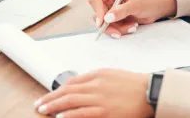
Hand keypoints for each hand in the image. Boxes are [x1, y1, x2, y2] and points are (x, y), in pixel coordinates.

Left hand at [34, 69, 153, 117]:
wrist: (150, 92)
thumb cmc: (134, 84)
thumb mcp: (111, 75)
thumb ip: (94, 79)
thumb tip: (77, 85)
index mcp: (97, 75)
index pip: (71, 82)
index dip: (57, 90)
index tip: (48, 95)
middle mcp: (96, 85)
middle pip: (67, 91)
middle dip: (50, 98)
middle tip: (39, 104)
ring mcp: (100, 100)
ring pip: (71, 102)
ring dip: (54, 106)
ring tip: (44, 110)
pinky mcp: (106, 113)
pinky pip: (83, 113)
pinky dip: (70, 115)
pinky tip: (60, 117)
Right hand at [89, 0, 176, 38]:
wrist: (158, 8)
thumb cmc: (148, 0)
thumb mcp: (136, 5)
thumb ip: (121, 11)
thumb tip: (107, 18)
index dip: (97, 10)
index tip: (102, 22)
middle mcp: (109, 0)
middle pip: (98, 14)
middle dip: (109, 25)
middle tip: (118, 31)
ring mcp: (112, 10)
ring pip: (105, 24)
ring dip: (118, 28)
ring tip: (132, 27)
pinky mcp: (116, 19)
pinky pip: (112, 28)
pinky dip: (122, 30)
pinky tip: (132, 26)